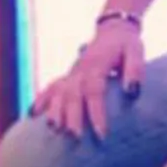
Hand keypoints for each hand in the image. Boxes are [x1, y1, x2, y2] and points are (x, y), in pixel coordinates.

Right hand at [30, 19, 144, 139]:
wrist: (113, 30)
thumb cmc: (126, 44)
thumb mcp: (135, 52)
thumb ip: (134, 70)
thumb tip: (132, 91)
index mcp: (96, 65)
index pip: (94, 91)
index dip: (96, 113)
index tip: (101, 133)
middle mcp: (80, 70)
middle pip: (72, 95)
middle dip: (72, 117)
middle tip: (74, 137)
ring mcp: (71, 73)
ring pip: (58, 93)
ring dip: (54, 111)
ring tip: (53, 129)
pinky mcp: (68, 75)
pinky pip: (50, 87)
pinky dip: (40, 100)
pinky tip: (31, 115)